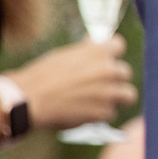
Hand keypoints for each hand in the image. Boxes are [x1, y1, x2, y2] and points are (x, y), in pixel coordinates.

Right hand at [9, 37, 137, 130]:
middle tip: (97, 85)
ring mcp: (109, 92)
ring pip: (128, 95)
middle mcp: (109, 69)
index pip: (119, 45)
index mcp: (98, 51)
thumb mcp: (64, 55)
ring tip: (98, 100)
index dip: (111, 53)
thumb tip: (93, 44)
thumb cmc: (42, 75)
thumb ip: (84, 52)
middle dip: (114, 79)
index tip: (104, 59)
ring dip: (116, 98)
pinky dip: (100, 114)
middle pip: (125, 72)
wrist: (29, 99)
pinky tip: (84, 112)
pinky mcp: (104, 112)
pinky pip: (111, 113)